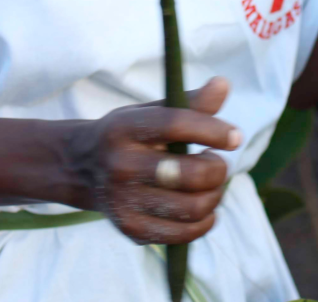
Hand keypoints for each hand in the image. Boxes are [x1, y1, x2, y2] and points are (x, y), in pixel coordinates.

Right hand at [82, 77, 239, 244]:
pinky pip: (184, 233)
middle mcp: (120, 166)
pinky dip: (206, 220)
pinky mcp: (131, 229)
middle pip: (189, 174)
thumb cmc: (128, 134)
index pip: (176, 125)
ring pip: (192, 207)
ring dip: (215, 195)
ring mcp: (123, 202)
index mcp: (124, 128)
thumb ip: (189, 102)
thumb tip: (223, 84)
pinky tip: (205, 205)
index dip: (213, 130)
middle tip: (217, 161)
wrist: (82, 168)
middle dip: (217, 168)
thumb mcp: (150, 111)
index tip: (235, 137)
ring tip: (212, 183)